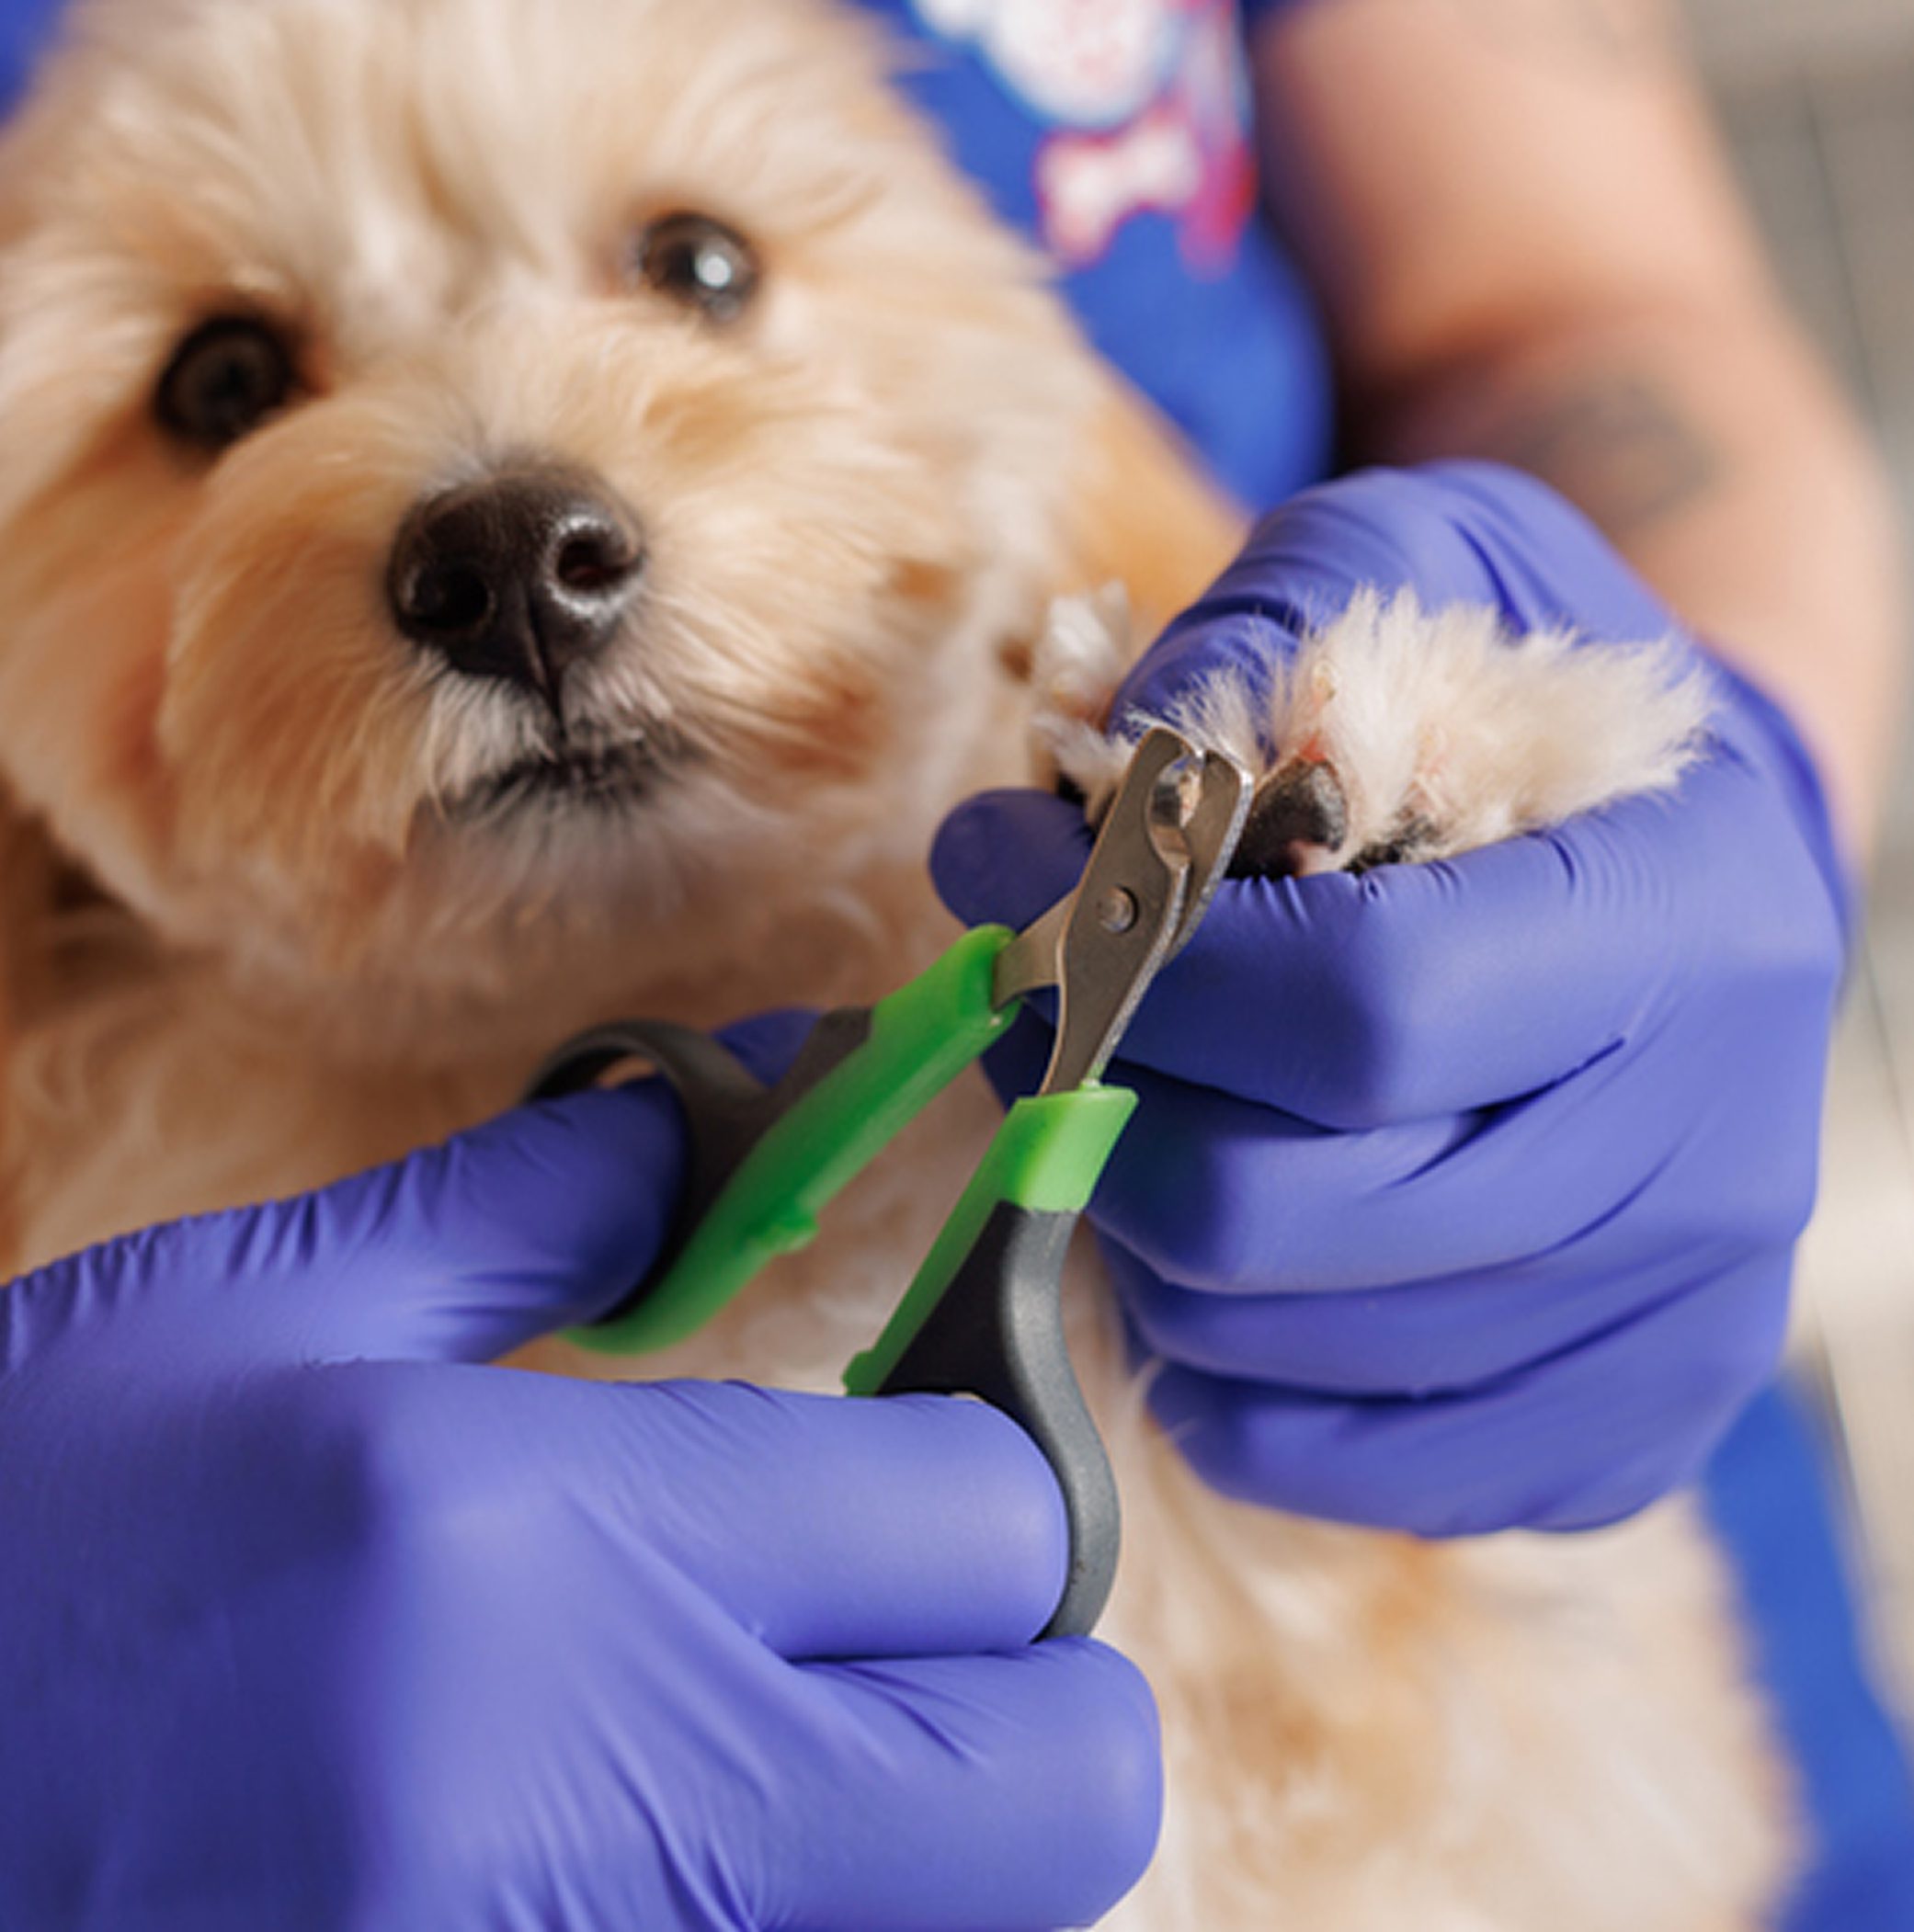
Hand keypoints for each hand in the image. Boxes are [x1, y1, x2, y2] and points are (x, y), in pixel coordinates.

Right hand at [0, 1060, 1158, 1927]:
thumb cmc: (4, 1552)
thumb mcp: (245, 1325)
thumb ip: (529, 1213)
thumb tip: (706, 1115)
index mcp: (534, 1550)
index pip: (994, 1524)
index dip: (986, 1469)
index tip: (912, 1442)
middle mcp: (602, 1814)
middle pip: (1068, 1783)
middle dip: (1027, 1686)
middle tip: (891, 1614)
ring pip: (971, 1925)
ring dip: (939, 1831)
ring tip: (775, 1727)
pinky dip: (808, 1914)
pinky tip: (667, 1830)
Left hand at [935, 462, 1846, 1536]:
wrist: (1703, 866)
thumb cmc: (1543, 707)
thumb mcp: (1423, 567)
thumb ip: (1253, 636)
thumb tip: (1061, 814)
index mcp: (1690, 916)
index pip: (1367, 1005)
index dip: (1153, 971)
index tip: (1037, 903)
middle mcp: (1712, 1153)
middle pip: (1285, 1210)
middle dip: (1099, 1103)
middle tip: (1044, 1015)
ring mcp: (1672, 1323)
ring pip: (1270, 1346)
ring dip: (1135, 1222)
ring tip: (1133, 1102)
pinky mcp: (1613, 1439)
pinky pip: (1323, 1462)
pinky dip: (1207, 1361)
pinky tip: (1216, 1239)